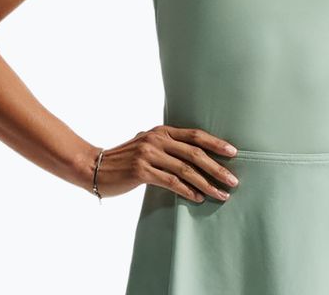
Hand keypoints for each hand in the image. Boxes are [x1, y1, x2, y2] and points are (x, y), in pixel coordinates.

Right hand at [94, 125, 240, 202]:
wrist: (95, 166)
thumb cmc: (125, 159)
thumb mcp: (147, 145)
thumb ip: (167, 146)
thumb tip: (194, 155)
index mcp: (162, 131)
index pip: (195, 135)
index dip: (216, 143)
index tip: (234, 152)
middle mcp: (158, 139)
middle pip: (195, 153)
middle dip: (217, 168)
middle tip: (233, 181)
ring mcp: (149, 154)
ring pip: (186, 170)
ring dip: (207, 184)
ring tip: (221, 194)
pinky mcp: (141, 171)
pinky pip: (171, 182)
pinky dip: (187, 190)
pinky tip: (198, 198)